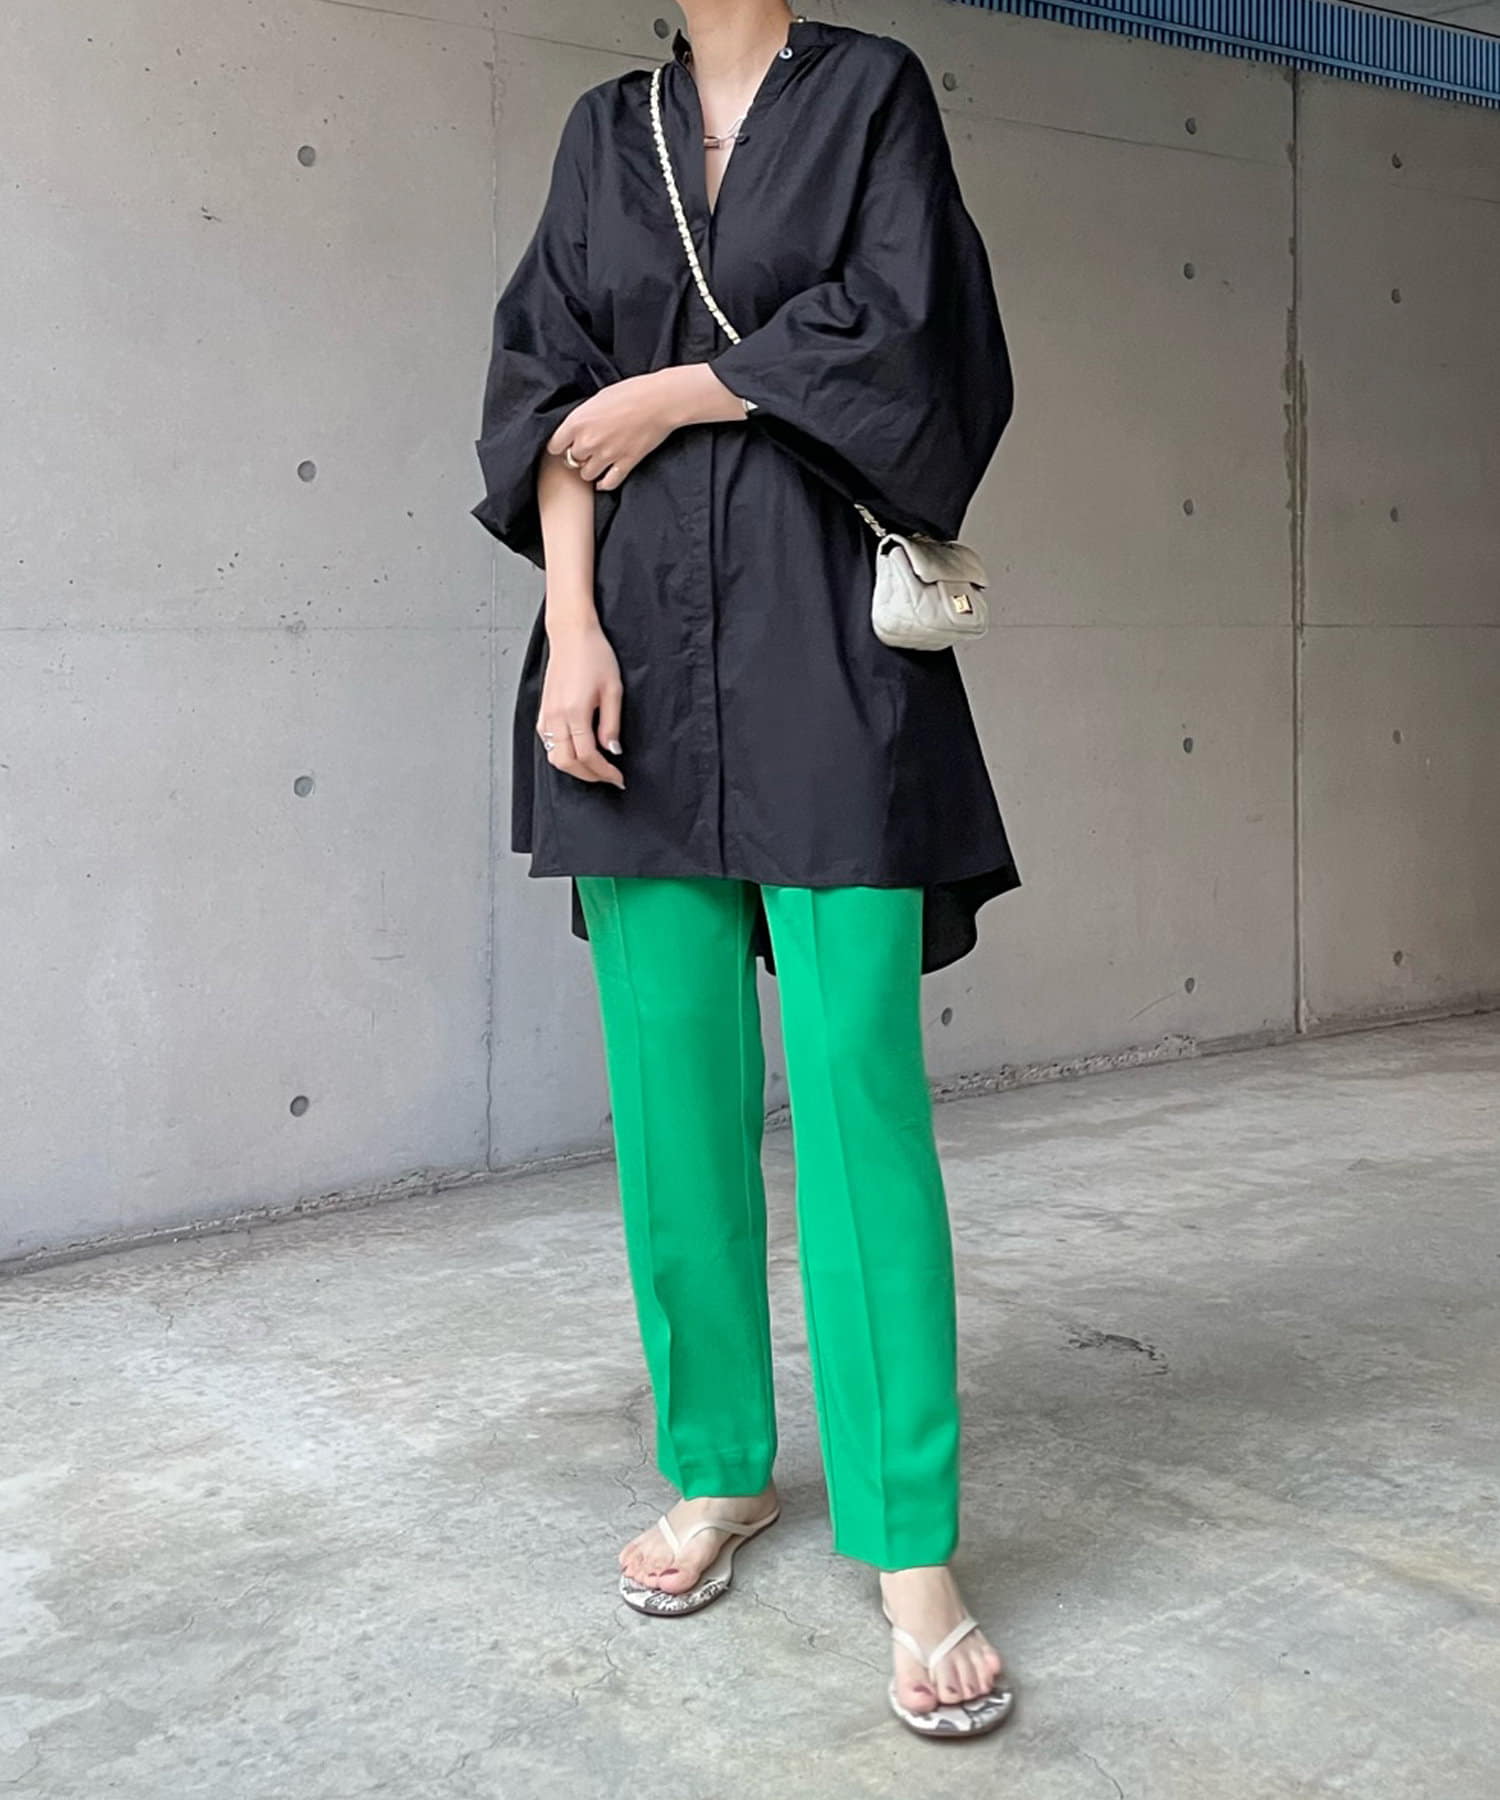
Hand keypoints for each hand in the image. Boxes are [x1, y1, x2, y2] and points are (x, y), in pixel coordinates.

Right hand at [538, 618, 625, 787]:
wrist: (572, 634)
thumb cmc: (594, 655)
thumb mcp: (613, 690)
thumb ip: (611, 724)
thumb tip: (612, 750)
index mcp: (574, 713)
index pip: (587, 756)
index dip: (604, 772)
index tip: (617, 778)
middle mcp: (556, 717)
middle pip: (567, 763)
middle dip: (588, 776)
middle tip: (607, 777)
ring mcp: (546, 714)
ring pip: (554, 756)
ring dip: (574, 767)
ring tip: (594, 767)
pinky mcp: (543, 710)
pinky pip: (547, 743)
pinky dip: (562, 754)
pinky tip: (578, 751)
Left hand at [546, 364, 745, 489]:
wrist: (659, 400)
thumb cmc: (630, 392)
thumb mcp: (598, 398)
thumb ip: (583, 416)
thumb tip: (578, 427)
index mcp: (578, 422)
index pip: (554, 445)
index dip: (559, 445)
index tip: (564, 444)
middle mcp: (588, 442)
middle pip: (571, 461)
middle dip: (577, 456)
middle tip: (584, 451)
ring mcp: (607, 455)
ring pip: (587, 475)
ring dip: (590, 470)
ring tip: (595, 463)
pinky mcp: (625, 464)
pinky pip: (608, 483)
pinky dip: (604, 483)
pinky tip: (604, 480)